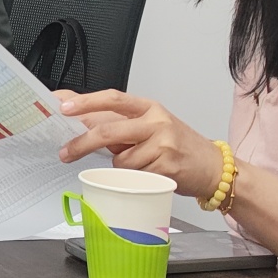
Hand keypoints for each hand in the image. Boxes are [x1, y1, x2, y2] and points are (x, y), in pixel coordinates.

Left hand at [57, 90, 225, 198]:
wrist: (213, 167)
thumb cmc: (178, 145)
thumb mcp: (151, 125)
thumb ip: (120, 123)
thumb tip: (81, 118)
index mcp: (149, 107)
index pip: (112, 98)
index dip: (86, 102)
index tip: (64, 107)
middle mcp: (156, 122)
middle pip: (109, 131)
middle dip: (82, 144)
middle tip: (66, 153)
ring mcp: (163, 144)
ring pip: (120, 160)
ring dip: (121, 168)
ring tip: (142, 164)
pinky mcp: (166, 167)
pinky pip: (134, 176)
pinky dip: (135, 179)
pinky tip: (151, 174)